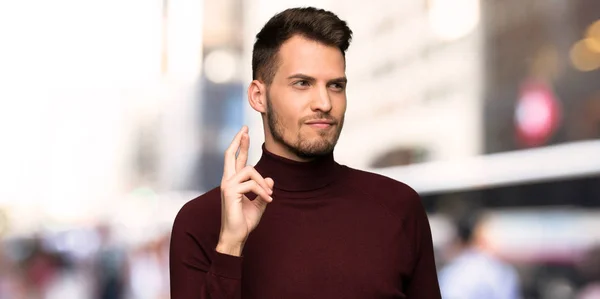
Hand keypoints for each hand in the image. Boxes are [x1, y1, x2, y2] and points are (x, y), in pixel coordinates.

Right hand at [217, 126, 273, 255]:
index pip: (236, 160)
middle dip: (239, 141)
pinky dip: (263, 191)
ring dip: (263, 183)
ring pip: (249, 170)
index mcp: (233, 182)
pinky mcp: (230, 191)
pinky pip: (252, 183)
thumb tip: (270, 178)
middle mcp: (227, 181)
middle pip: (230, 155)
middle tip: (245, 129)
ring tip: (269, 195)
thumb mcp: (259, 204)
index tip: (245, 133)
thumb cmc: (244, 221)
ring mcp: (227, 185)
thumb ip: (264, 190)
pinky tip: (268, 200)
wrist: (236, 236)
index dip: (240, 146)